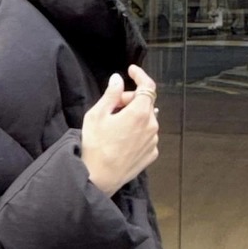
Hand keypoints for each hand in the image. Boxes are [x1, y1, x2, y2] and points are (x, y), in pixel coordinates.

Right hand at [80, 65, 159, 194]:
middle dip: (130, 98)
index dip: (140, 75)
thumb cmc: (94, 146)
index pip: (148, 86)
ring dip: (134, 116)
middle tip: (112, 105)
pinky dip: (137, 131)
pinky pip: (147, 135)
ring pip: (147, 119)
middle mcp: (151, 125)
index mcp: (139, 112)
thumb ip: (111, 94)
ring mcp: (153, 141)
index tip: (131, 71)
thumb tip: (118, 79)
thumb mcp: (97, 115)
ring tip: (115, 125)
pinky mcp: (151, 154)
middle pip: (146, 102)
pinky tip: (121, 139)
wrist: (98, 178)